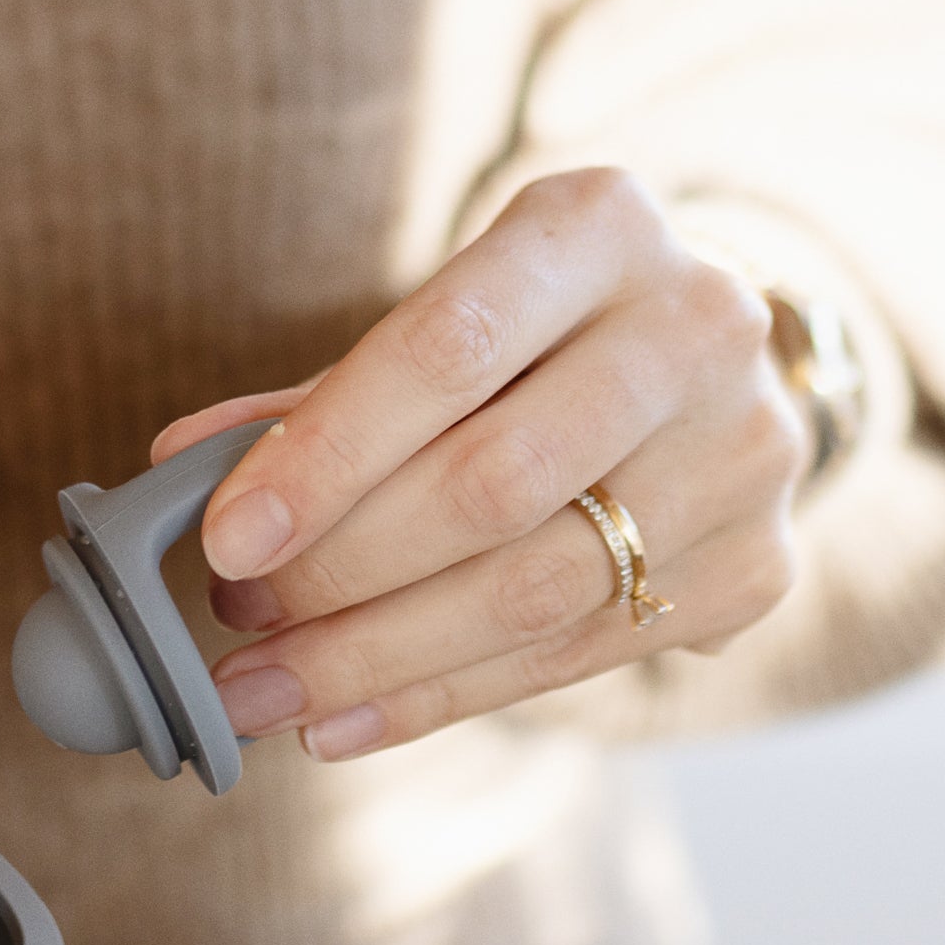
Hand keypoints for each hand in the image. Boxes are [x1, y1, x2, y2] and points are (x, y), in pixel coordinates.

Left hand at [157, 170, 805, 760]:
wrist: (712, 360)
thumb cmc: (540, 331)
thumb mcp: (449, 312)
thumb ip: (326, 392)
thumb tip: (182, 466)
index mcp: (601, 225)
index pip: (448, 349)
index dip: (328, 454)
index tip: (227, 540)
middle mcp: (699, 327)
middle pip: (496, 483)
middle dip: (343, 573)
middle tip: (237, 627)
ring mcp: (746, 454)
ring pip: (537, 590)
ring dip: (378, 658)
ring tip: (267, 693)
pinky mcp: (762, 568)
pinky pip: (576, 657)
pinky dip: (444, 697)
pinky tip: (346, 719)